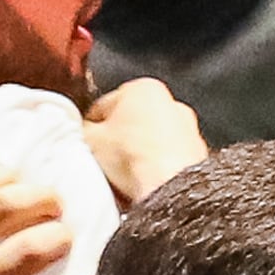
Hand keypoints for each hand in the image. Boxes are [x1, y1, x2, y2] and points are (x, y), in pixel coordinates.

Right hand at [84, 76, 205, 204]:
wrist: (168, 188)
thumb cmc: (132, 157)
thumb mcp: (89, 139)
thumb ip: (79, 130)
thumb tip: (77, 133)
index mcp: (143, 87)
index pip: (104, 105)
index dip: (89, 127)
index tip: (83, 143)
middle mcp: (171, 102)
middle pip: (131, 121)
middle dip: (116, 140)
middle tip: (101, 161)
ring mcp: (187, 129)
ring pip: (150, 141)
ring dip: (137, 155)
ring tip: (121, 177)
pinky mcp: (197, 156)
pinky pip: (166, 160)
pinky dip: (155, 169)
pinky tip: (142, 184)